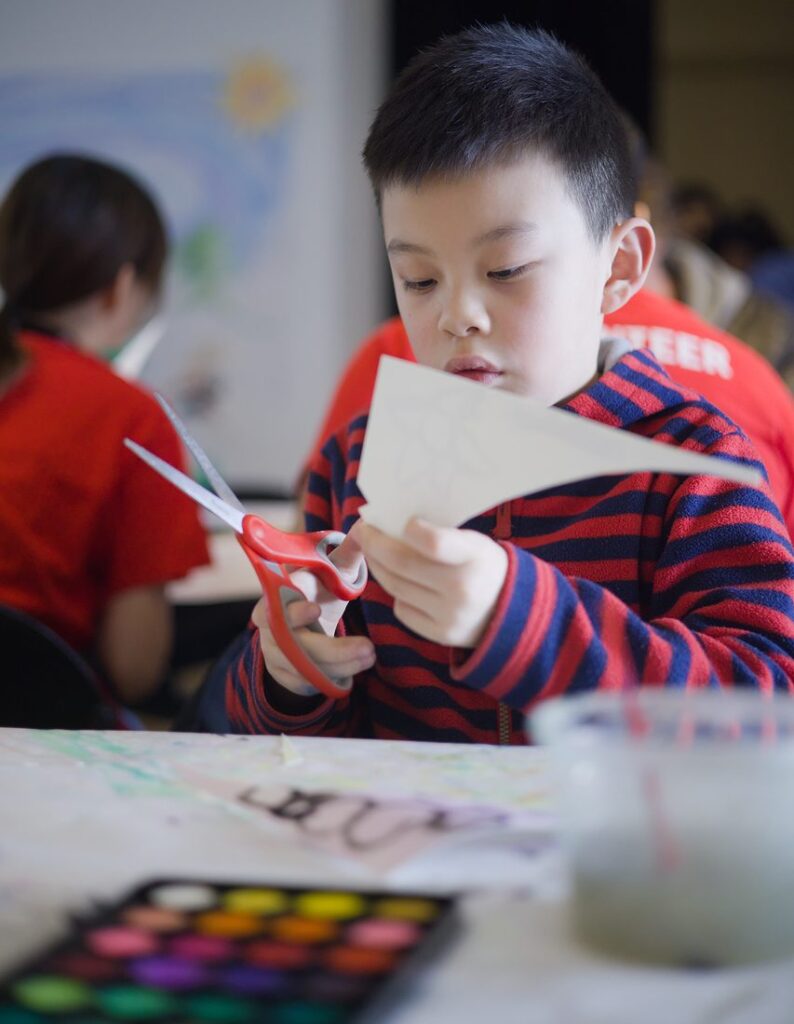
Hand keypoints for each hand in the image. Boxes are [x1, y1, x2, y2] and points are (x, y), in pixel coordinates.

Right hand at [253, 531, 374, 697]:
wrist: (303, 628)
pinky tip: (357, 670)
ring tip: (370, 655)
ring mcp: (276, 653)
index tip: (315, 608)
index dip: (293, 607)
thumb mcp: (331, 573)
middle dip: (332, 649)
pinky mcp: (286, 675)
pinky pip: (308, 682)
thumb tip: (363, 527)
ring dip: (341, 664)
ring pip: (304, 666)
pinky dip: (335, 678)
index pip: (277, 602)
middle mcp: (272, 626)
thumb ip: (345, 554)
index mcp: (278, 595)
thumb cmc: (319, 592)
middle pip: (294, 643)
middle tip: (368, 648)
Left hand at [356, 517, 507, 647]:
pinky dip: (397, 593)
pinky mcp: (440, 634)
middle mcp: (462, 588)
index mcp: (475, 556)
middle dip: (374, 544)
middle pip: (401, 564)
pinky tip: (400, 581)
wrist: (512, 612)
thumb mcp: (474, 543)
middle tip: (363, 531)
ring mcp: (449, 615)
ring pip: (395, 586)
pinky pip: (402, 608)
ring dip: (377, 566)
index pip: (433, 542)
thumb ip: (439, 535)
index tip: (400, 521)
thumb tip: (389, 523)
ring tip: (372, 552)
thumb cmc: (484, 567)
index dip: (409, 529)